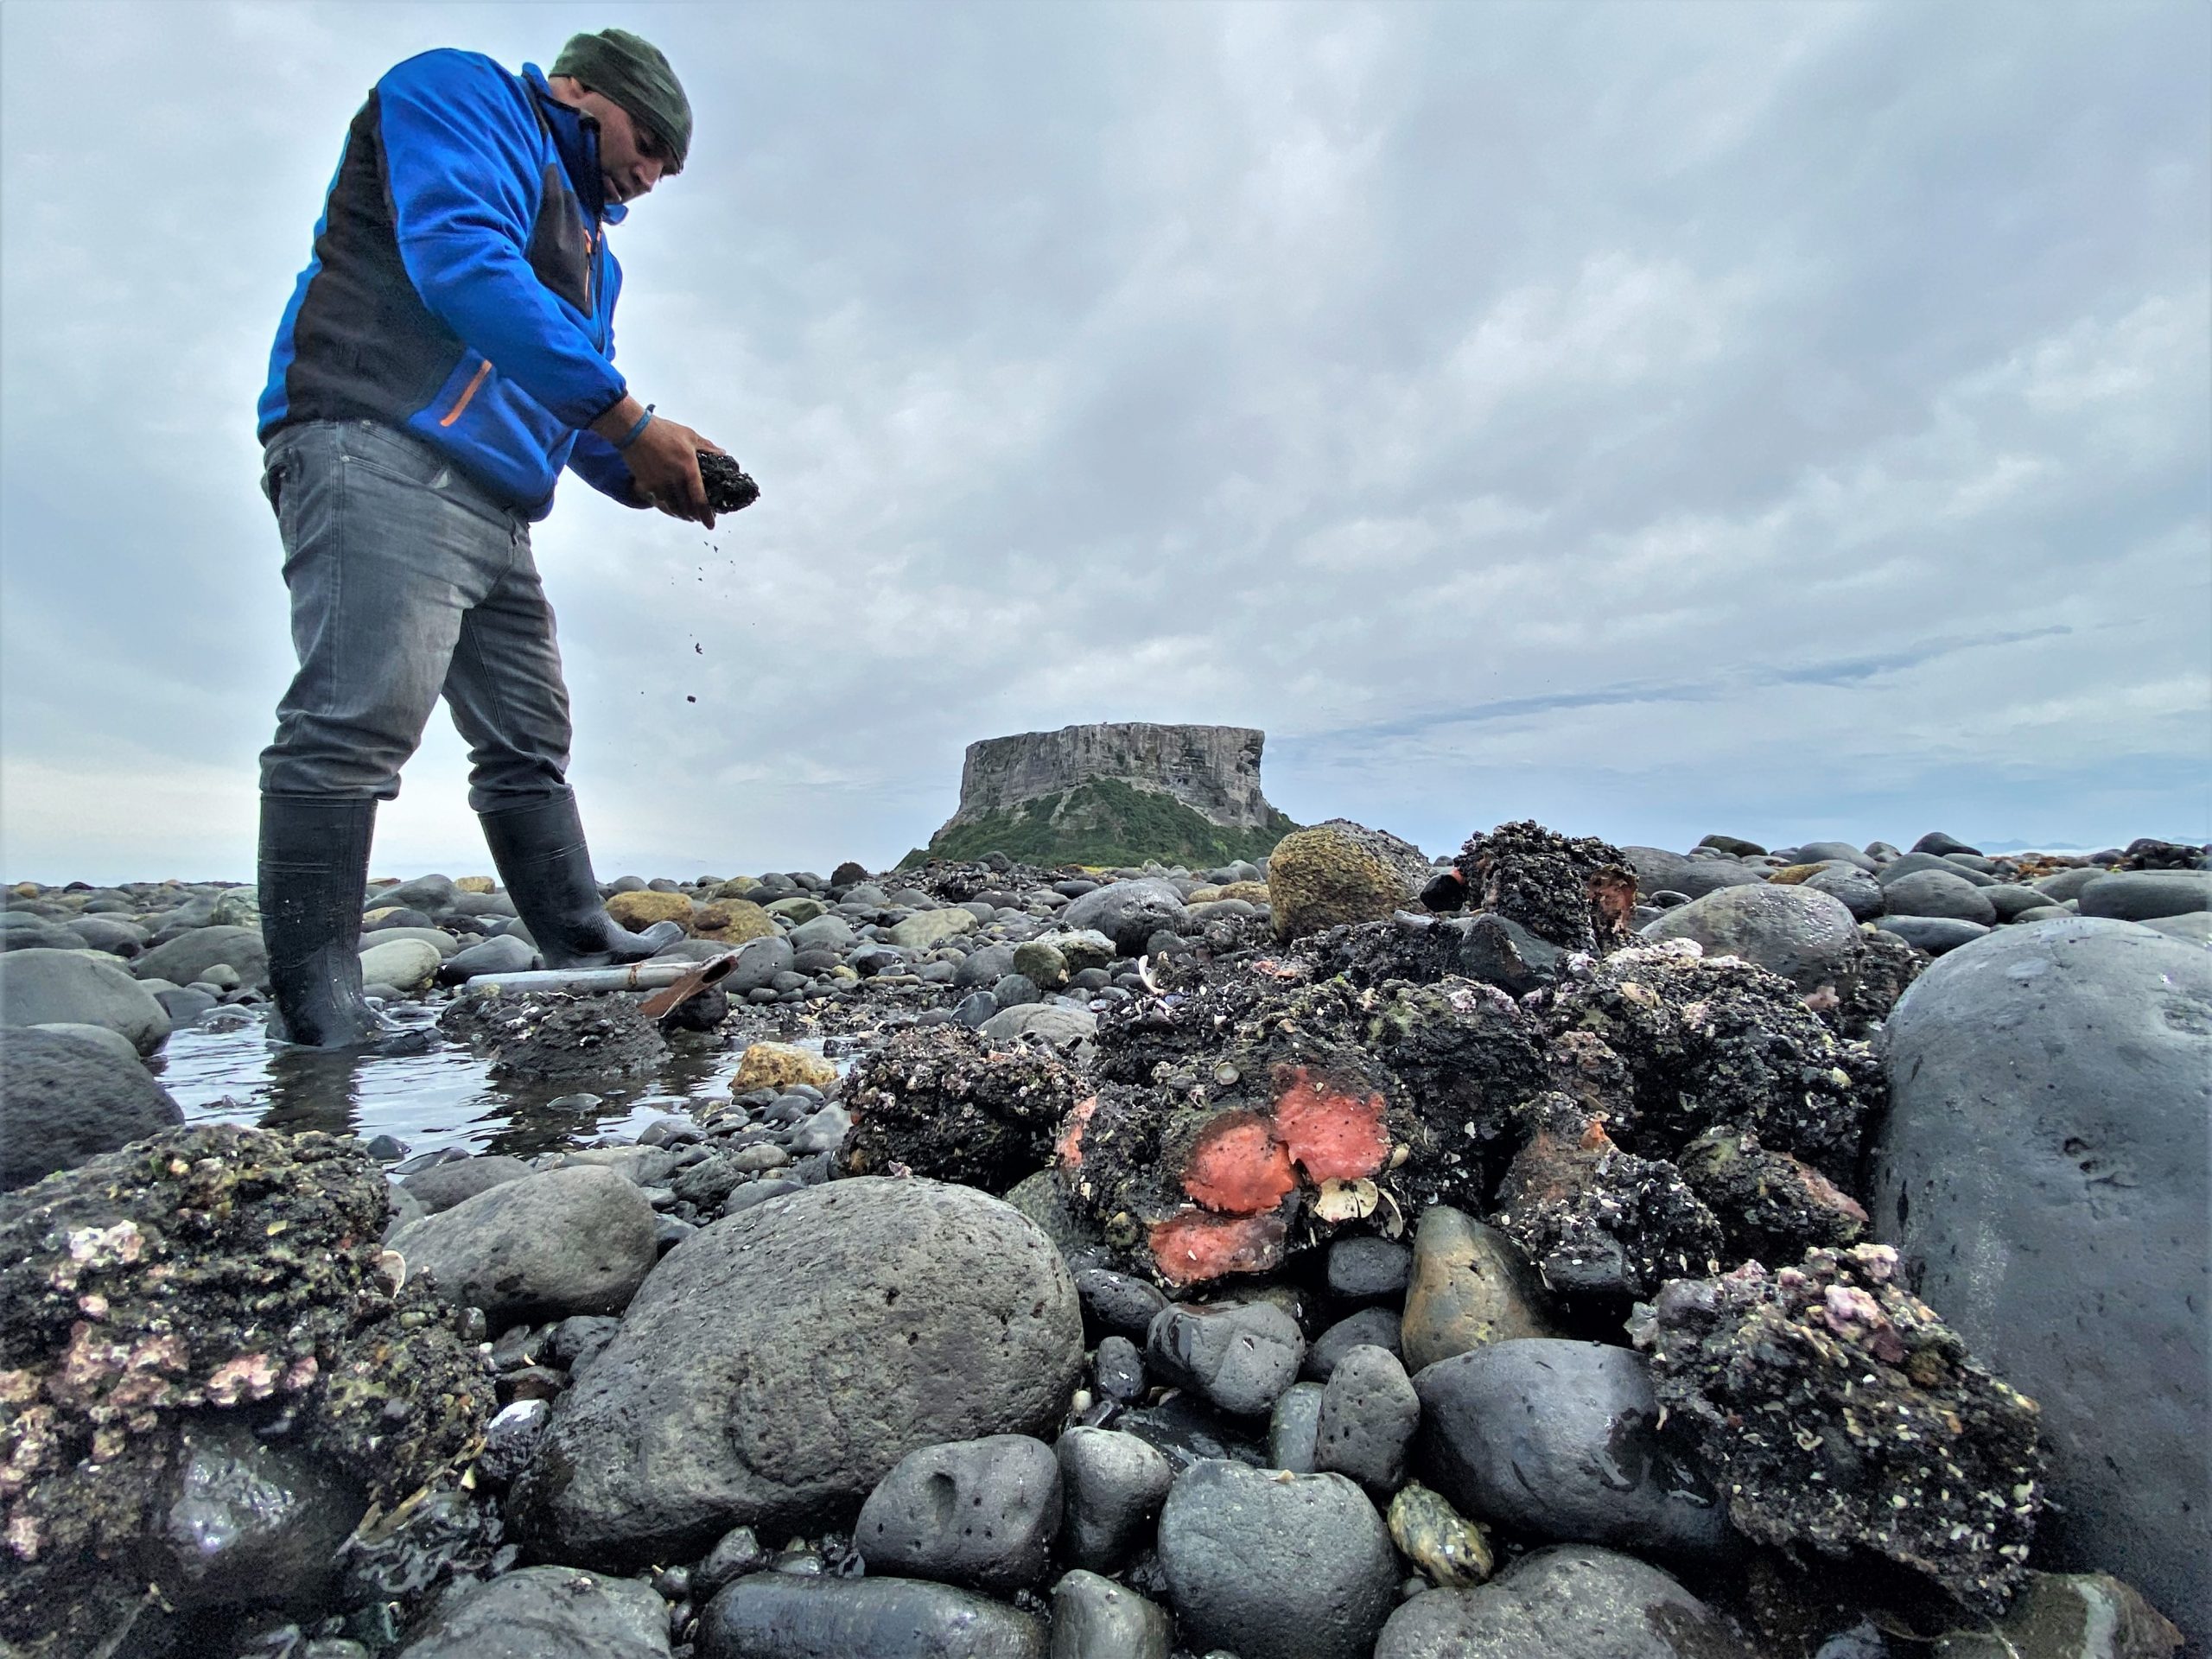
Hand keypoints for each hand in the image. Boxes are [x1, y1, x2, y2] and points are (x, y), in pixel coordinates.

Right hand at [592, 396, 726, 526]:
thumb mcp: (689, 436)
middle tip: (699, 518)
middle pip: (686, 508)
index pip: (700, 499)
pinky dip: (667, 508)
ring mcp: (659, 484)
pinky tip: (670, 508)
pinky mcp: (646, 485)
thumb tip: (721, 453)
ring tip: (687, 516)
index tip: (711, 525)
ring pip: (672, 508)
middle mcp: (674, 480)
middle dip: (694, 516)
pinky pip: (659, 502)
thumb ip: (707, 447)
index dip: (706, 515)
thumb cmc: (663, 431)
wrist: (634, 431)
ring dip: (681, 514)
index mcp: (688, 469)